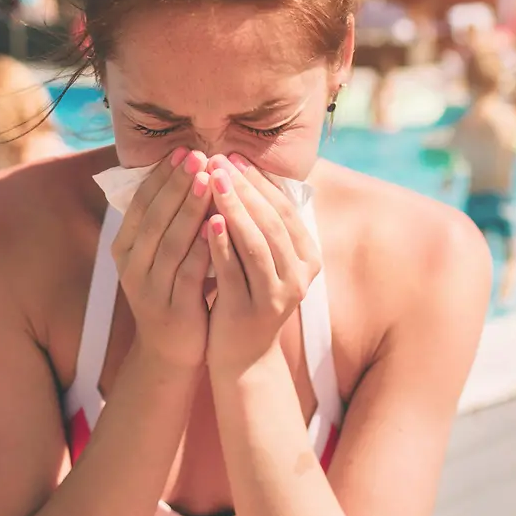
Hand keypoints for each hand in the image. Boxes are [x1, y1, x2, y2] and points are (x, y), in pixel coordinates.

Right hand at [111, 148, 214, 368]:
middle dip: (176, 184)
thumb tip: (187, 171)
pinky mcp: (172, 307)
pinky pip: (188, 271)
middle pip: (154, 218)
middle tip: (197, 155)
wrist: (171, 350)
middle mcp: (131, 266)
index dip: (160, 176)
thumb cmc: (173, 291)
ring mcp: (149, 288)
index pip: (140, 204)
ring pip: (170, 241)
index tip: (182, 151)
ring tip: (208, 180)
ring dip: (189, 208)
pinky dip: (203, 246)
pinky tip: (219, 224)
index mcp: (125, 248)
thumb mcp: (162, 254)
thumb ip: (168, 221)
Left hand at [202, 155, 320, 372]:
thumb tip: (244, 171)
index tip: (235, 156)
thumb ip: (262, 225)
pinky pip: (234, 271)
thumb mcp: (264, 261)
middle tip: (220, 159)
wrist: (243, 359)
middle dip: (245, 188)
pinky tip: (207, 221)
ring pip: (256, 244)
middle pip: (272, 223)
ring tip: (214, 180)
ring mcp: (276, 296)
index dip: (260, 181)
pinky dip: (221, 245)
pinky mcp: (248, 312)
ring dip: (234, 208)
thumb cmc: (248, 297)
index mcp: (308, 259)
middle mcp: (298, 277)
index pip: (285, 210)